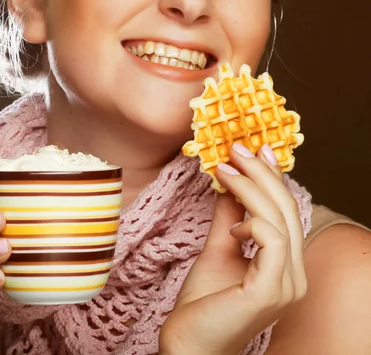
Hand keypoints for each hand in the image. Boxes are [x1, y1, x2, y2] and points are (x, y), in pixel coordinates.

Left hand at [159, 143, 306, 354]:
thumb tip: (230, 179)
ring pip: (279, 218)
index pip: (287, 211)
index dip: (274, 176)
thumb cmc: (204, 302)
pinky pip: (271, 239)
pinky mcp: (271, 291)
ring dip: (250, 187)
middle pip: (287, 209)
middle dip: (262, 173)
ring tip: (224, 172)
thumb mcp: (219, 246)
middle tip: (237, 149)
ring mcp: (287, 285)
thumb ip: (229, 215)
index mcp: (286, 265)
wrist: (188, 345)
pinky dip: (251, 221)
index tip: (257, 148)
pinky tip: (231, 226)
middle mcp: (294, 275)